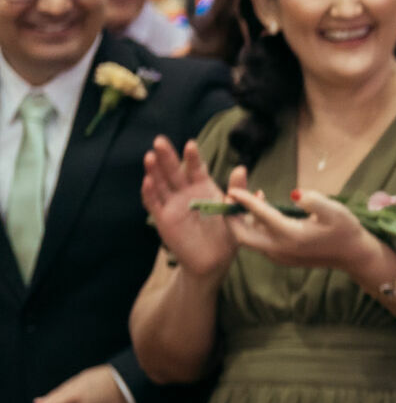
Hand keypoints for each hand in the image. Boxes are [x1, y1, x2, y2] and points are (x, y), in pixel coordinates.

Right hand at [141, 137, 235, 278]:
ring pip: (160, 183)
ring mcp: (173, 204)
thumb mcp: (235, 212)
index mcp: (204, 188)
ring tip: (150, 156)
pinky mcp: (163, 218)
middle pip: (174, 171)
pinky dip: (149, 192)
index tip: (191, 144)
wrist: (214, 262)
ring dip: (154, 170)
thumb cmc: (226, 236)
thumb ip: (237, 190)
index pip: (196, 168)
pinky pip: (154, 203)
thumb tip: (241, 168)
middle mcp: (186, 193)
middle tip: (160, 139)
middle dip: (167, 156)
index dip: (193, 157)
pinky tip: (147, 180)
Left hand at [226, 176, 386, 279]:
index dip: (244, 200)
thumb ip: (315, 200)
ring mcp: (279, 256)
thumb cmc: (346, 230)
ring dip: (242, 221)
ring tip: (247, 200)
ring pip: (249, 239)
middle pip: (242, 235)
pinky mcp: (281, 258)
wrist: (353, 255)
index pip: (260, 214)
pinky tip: (262, 214)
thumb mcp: (335, 211)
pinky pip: (259, 242)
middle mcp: (280, 249)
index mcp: (291, 235)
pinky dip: (253, 228)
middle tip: (230, 197)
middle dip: (232, 216)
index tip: (232, 188)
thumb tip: (295, 194)